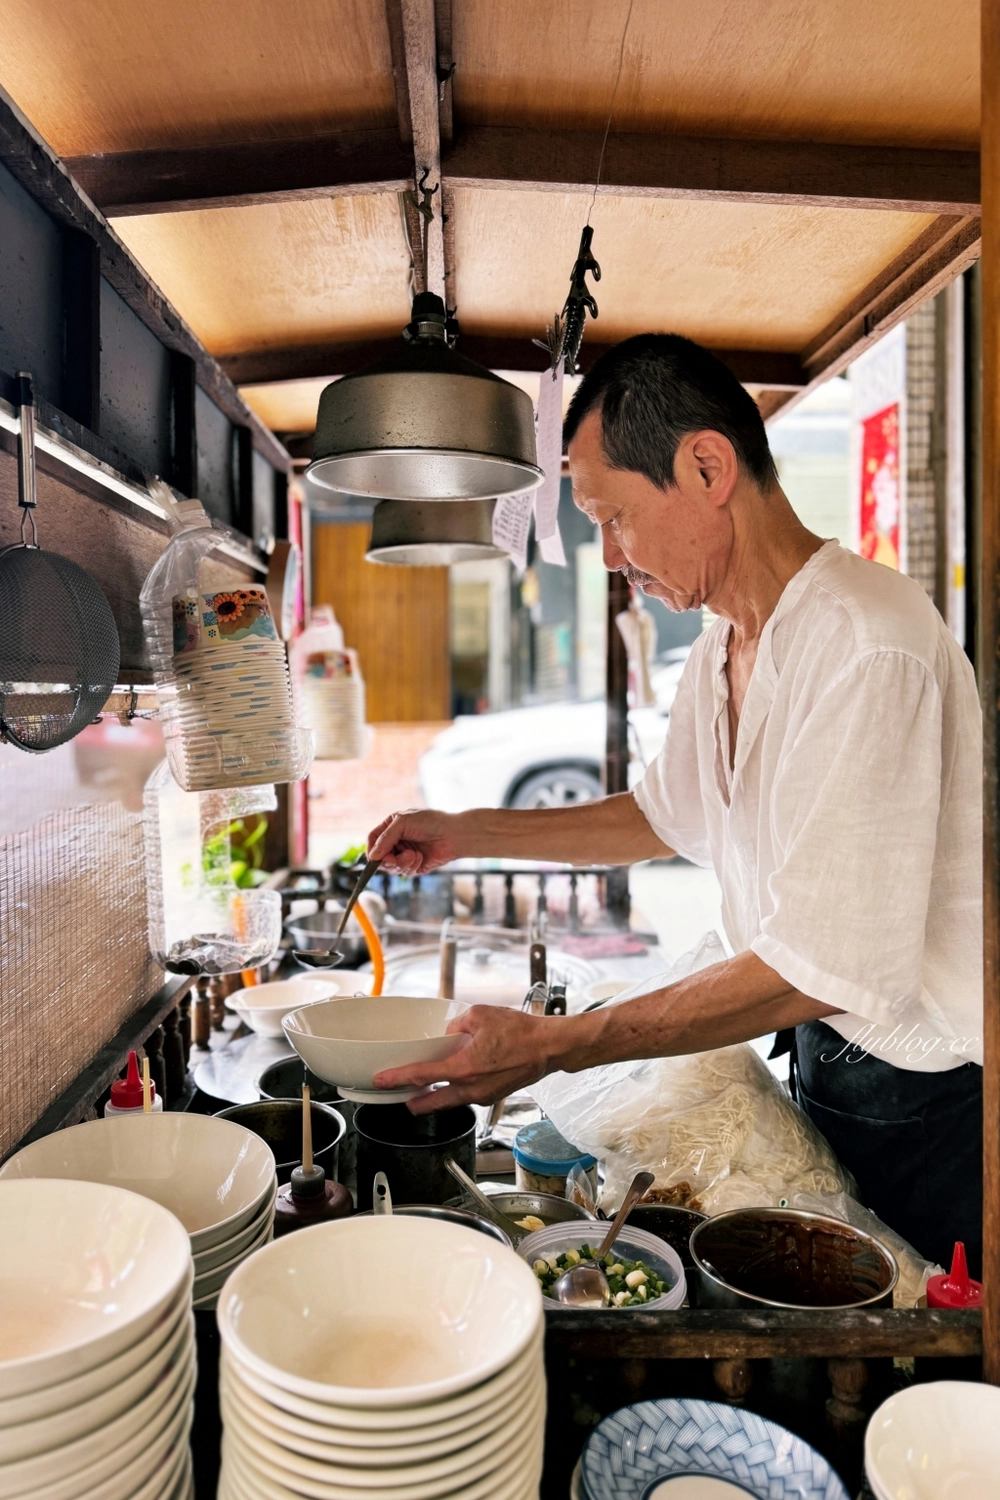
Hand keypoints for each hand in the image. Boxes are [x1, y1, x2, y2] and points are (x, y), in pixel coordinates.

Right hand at [366, 808, 462, 874]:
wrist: (454, 834)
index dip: (372, 849)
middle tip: (393, 859)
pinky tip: (420, 857)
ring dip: (400, 863)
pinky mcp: (414, 865)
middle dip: (386, 860)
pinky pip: (404, 872)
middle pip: (380, 857)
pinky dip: (410, 865)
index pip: (373, 840)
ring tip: (413, 855)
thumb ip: (385, 838)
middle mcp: (396, 841)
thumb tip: (372, 856)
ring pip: (391, 867)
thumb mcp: (403, 823)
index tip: (375, 857)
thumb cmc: (430, 822)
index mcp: (391, 827)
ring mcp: (404, 854)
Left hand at [372, 1005, 564, 1112]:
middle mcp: (470, 1088)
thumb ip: (456, 1024)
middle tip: (398, 1094)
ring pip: (448, 1102)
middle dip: (412, 1100)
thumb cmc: (520, 1033)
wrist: (548, 1048)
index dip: (397, 1079)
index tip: (382, 1081)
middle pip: (430, 1103)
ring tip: (422, 1087)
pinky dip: (453, 1091)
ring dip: (433, 1096)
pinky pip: (465, 1096)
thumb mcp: (479, 1016)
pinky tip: (452, 1079)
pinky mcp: (491, 1096)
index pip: (420, 1076)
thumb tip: (448, 1031)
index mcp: (463, 1068)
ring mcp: (482, 1096)